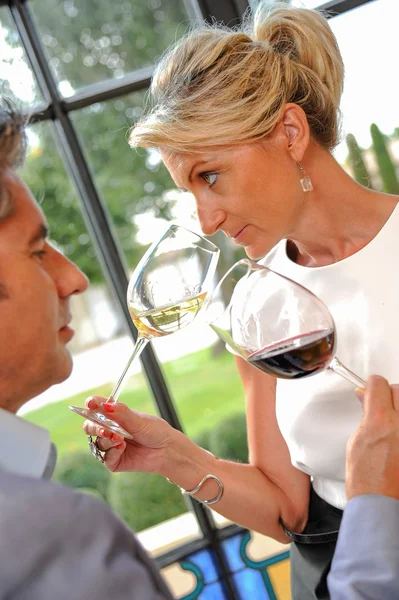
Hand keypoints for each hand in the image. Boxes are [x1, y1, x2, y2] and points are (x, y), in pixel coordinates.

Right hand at [83, 397, 174, 473]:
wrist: (167, 450)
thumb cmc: (154, 431)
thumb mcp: (139, 419)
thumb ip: (121, 413)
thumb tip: (105, 405)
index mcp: (113, 415)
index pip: (96, 407)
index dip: (91, 404)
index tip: (91, 404)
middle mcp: (108, 430)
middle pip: (90, 426)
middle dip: (95, 427)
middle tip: (105, 429)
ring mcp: (110, 446)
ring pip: (97, 442)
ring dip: (106, 440)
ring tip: (119, 438)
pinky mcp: (113, 461)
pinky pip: (105, 457)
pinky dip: (112, 452)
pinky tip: (122, 447)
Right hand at [346, 375, 398, 500]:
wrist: (383, 507)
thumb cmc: (367, 483)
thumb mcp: (356, 442)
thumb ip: (365, 415)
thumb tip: (366, 397)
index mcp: (380, 422)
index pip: (378, 384)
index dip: (371, 386)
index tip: (370, 391)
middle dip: (389, 395)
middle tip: (383, 409)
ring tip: (393, 428)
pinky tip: (396, 440)